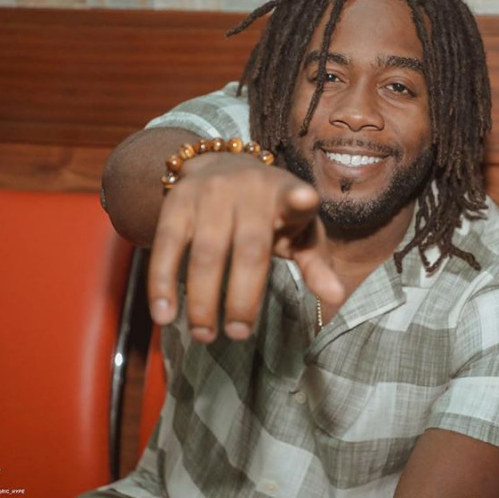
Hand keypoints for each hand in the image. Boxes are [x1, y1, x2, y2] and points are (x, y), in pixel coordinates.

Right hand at [147, 151, 343, 341]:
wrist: (221, 164)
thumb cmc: (271, 211)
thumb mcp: (297, 230)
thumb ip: (315, 264)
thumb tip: (337, 298)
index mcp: (285, 195)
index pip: (295, 197)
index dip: (301, 199)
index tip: (307, 199)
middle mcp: (248, 190)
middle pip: (248, 250)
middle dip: (243, 297)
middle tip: (239, 334)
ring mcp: (209, 195)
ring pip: (205, 254)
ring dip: (203, 300)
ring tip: (204, 335)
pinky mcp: (176, 203)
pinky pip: (165, 247)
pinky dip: (162, 283)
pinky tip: (164, 315)